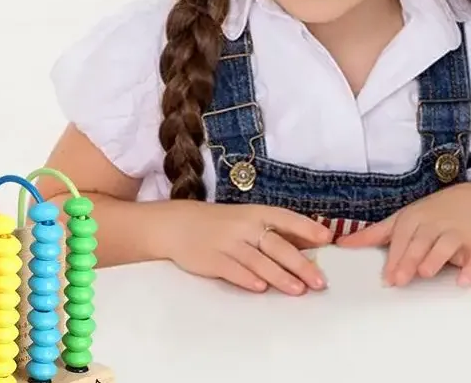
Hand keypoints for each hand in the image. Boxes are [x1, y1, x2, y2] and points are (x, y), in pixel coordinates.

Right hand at [161, 201, 332, 294]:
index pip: (285, 218)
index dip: (306, 228)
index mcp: (255, 213)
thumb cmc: (219, 224)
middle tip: (319, 281)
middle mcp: (243, 226)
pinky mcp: (211, 259)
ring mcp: (226, 243)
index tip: (327, 239)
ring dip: (279, 276)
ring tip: (298, 290)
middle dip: (300, 264)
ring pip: (257, 260)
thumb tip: (314, 245)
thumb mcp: (246, 219)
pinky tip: (261, 288)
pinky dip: (247, 279)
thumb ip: (276, 232)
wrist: (176, 225)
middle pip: (276, 245)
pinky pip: (232, 270)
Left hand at [337, 183, 470, 286]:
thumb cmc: (430, 213)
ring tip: (425, 273)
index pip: (400, 239)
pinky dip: (470, 267)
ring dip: (435, 259)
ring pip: (445, 245)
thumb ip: (374, 234)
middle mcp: (432, 225)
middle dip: (409, 260)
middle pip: (420, 243)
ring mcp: (454, 232)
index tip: (386, 277)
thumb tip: (343, 243)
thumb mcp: (401, 219)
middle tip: (399, 280)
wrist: (469, 198)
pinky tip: (462, 280)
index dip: (393, 258)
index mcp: (412, 220)